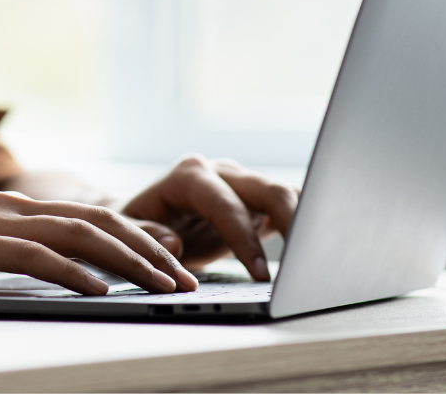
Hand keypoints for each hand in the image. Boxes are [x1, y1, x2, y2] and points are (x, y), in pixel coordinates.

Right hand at [0, 191, 198, 305]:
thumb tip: (54, 277)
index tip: (175, 254)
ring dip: (126, 261)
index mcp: (8, 208)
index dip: (137, 233)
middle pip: (94, 221)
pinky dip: (74, 273)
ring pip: (75, 234)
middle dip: (147, 249)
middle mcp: (5, 206)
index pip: (88, 217)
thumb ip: (9, 258)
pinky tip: (102, 290)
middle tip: (186, 275)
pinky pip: (34, 257)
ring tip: (162, 284)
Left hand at [120, 155, 298, 280]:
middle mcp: (220, 172)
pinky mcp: (256, 202)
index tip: (260, 274)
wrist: (139, 218)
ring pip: (286, 193)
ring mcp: (242, 184)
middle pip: (267, 188)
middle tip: (307, 261)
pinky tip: (314, 250)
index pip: (224, 204)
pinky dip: (304, 224)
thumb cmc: (131, 227)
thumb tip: (173, 244)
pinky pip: (289, 207)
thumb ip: (146, 236)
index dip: (244, 238)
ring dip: (306, 220)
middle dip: (292, 221)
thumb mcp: (125, 233)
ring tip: (319, 256)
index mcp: (188, 175)